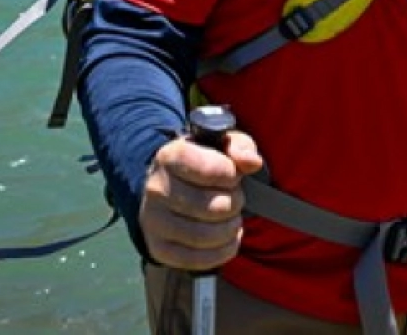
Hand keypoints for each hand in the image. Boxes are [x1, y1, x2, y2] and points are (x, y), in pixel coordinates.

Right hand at [137, 129, 263, 271]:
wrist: (168, 187)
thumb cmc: (202, 162)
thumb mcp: (222, 145)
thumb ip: (240, 147)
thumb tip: (252, 162)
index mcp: (170, 156)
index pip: (212, 170)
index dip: (232, 175)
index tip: (232, 175)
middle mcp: (156, 189)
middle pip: (213, 206)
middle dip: (235, 203)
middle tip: (235, 198)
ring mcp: (154, 222)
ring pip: (205, 236)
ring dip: (230, 228)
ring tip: (232, 217)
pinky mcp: (159, 249)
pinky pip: (198, 260)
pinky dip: (224, 250)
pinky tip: (229, 237)